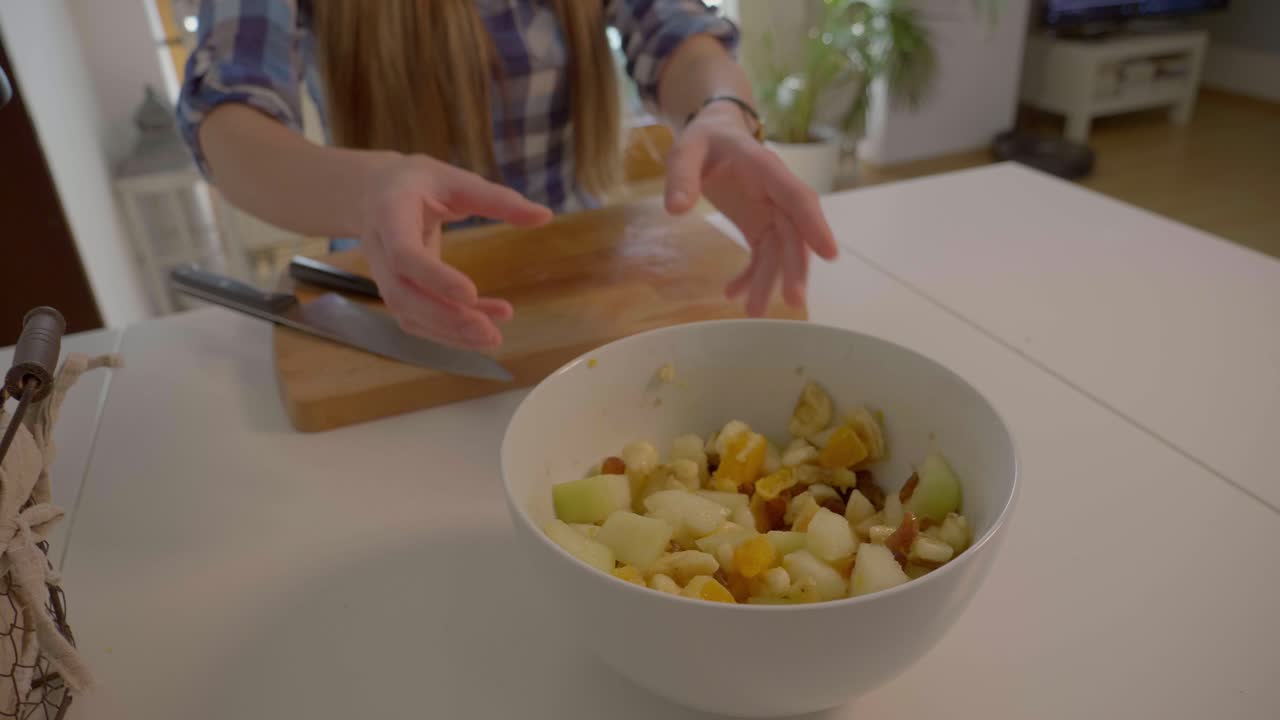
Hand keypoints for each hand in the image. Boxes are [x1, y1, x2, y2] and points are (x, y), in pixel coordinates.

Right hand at [359, 155, 551, 348]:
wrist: (377, 192)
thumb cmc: (421, 182)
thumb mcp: (457, 180)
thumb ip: (498, 200)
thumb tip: (546, 217)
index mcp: (389, 214)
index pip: (404, 254)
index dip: (434, 277)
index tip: (470, 294)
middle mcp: (380, 250)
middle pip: (403, 295)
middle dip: (444, 318)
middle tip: (488, 332)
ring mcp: (384, 276)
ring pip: (408, 314)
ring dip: (449, 332)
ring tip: (492, 337)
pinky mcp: (398, 291)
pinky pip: (418, 319)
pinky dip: (451, 329)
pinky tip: (488, 324)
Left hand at [664, 103, 838, 315]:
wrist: (714, 136)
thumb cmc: (705, 139)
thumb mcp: (686, 149)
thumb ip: (681, 176)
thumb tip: (675, 209)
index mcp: (765, 168)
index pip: (796, 197)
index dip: (814, 225)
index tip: (830, 255)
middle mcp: (776, 192)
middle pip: (793, 232)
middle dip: (794, 268)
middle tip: (793, 303)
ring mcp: (770, 211)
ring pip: (779, 250)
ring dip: (770, 281)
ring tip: (753, 312)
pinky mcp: (759, 225)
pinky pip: (763, 255)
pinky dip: (751, 276)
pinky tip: (733, 295)